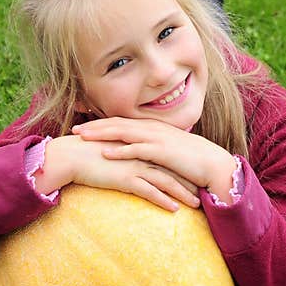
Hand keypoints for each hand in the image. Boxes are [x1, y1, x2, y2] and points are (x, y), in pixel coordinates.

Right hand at [37, 135, 200, 211]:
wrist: (70, 155)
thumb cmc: (86, 154)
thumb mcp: (109, 153)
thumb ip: (122, 156)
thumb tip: (128, 163)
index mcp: (137, 147)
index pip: (165, 157)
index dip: (181, 167)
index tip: (194, 176)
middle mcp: (140, 154)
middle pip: (171, 168)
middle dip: (189, 180)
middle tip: (204, 191)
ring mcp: (134, 166)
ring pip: (166, 181)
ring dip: (183, 193)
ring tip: (196, 204)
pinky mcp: (126, 178)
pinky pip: (150, 192)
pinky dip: (164, 200)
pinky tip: (175, 209)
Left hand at [71, 118, 237, 201]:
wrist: (212, 164)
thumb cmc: (190, 161)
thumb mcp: (167, 152)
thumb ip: (151, 150)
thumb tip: (137, 155)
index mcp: (152, 128)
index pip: (122, 122)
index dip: (101, 123)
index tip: (83, 126)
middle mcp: (152, 129)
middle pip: (117, 124)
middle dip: (94, 126)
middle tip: (74, 129)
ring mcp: (157, 138)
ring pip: (123, 133)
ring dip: (101, 134)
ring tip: (82, 137)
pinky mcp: (162, 151)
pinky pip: (137, 149)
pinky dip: (120, 150)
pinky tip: (104, 153)